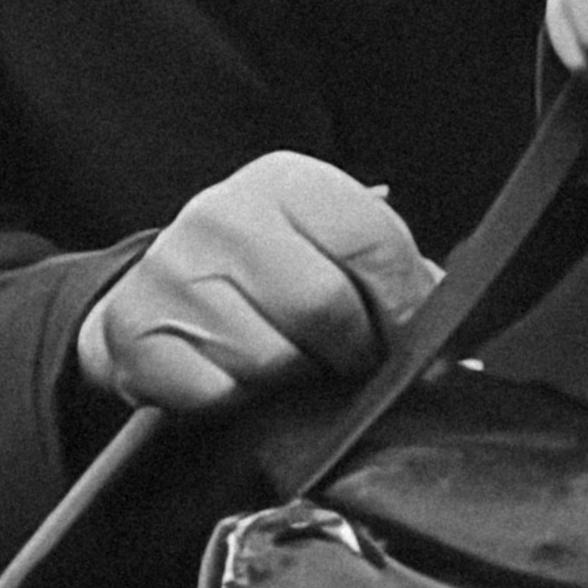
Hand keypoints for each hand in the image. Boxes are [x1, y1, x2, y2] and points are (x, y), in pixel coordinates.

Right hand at [76, 152, 441, 414]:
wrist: (159, 292)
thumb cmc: (264, 271)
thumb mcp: (325, 245)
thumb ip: (391, 276)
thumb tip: (451, 340)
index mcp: (285, 182)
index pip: (373, 239)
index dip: (406, 303)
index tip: (414, 342)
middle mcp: (223, 215)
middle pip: (324, 307)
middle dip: (352, 353)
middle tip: (350, 366)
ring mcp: (173, 274)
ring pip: (272, 362)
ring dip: (294, 385)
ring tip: (288, 370)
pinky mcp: (136, 334)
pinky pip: (218, 396)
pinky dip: (240, 405)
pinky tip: (237, 381)